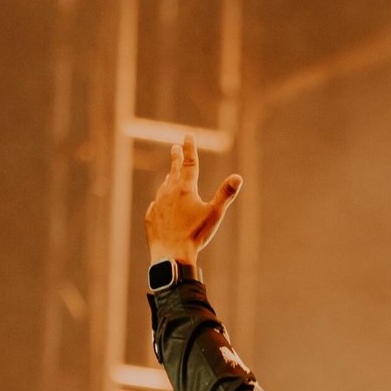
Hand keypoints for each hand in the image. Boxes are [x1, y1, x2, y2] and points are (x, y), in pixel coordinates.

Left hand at [143, 134, 241, 265]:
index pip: (190, 164)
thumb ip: (225, 194)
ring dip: (168, 179)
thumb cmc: (195, 235)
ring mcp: (158, 205)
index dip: (190, 149)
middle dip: (175, 158)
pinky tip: (158, 203)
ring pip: (163, 187)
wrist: (171, 254)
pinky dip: (159, 201)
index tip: (188, 136)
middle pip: (174, 171)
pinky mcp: (151, 218)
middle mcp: (169, 193)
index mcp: (185, 189)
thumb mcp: (214, 214)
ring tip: (169, 175)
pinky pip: (155, 205)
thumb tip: (238, 177)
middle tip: (174, 147)